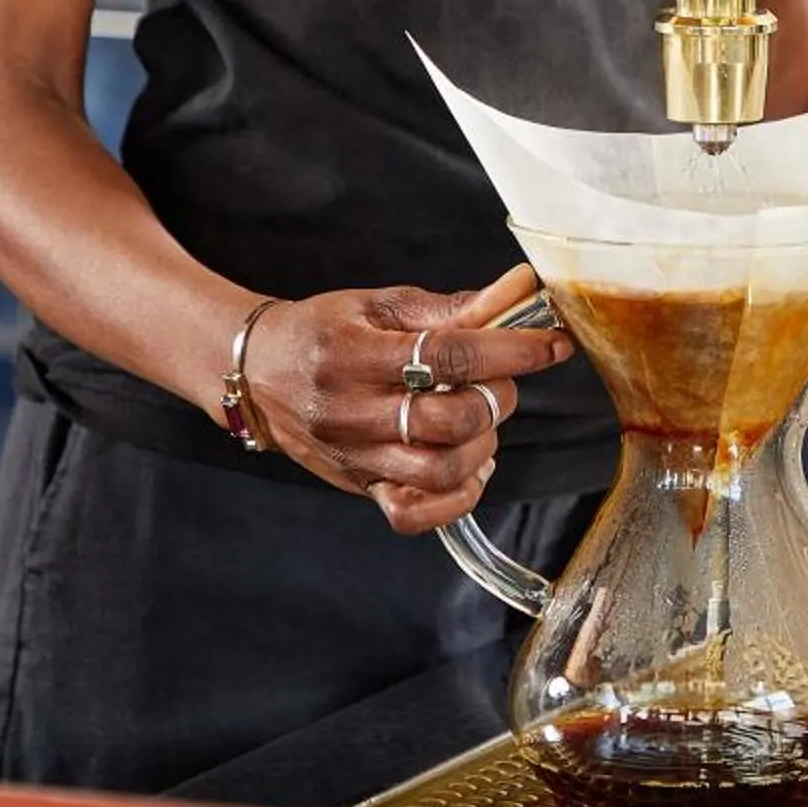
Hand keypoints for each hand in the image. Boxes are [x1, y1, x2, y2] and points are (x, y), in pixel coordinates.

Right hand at [240, 266, 576, 534]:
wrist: (256, 372)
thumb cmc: (324, 331)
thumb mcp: (381, 305)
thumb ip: (453, 306)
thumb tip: (520, 291)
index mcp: (355, 353)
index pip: (448, 355)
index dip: (511, 350)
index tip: (551, 343)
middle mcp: (351, 410)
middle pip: (448, 420)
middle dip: (495, 398)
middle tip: (498, 382)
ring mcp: (354, 456)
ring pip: (439, 471)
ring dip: (481, 445)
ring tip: (480, 421)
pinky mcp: (359, 486)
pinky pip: (414, 515)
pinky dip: (456, 498)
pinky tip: (468, 466)